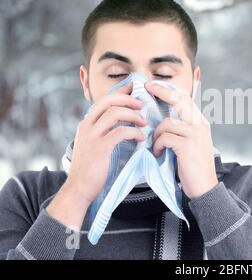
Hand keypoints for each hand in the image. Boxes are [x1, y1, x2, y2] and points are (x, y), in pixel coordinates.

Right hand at [47, 82, 146, 228]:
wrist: (79, 189)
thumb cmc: (90, 169)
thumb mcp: (93, 145)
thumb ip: (103, 132)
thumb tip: (122, 123)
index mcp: (86, 123)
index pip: (103, 100)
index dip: (120, 93)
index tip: (134, 90)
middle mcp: (87, 126)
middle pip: (109, 101)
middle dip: (128, 99)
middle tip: (142, 105)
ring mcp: (92, 136)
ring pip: (115, 113)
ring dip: (133, 115)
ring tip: (144, 123)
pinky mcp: (100, 147)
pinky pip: (120, 132)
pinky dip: (134, 132)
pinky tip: (140, 137)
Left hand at [145, 82, 217, 199]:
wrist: (205, 187)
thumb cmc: (194, 167)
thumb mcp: (192, 143)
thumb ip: (182, 129)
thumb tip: (163, 119)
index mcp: (201, 123)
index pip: (186, 99)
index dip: (169, 90)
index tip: (154, 86)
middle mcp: (200, 125)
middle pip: (179, 100)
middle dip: (161, 92)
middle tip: (147, 88)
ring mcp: (195, 134)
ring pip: (167, 122)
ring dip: (156, 134)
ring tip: (156, 146)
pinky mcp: (187, 145)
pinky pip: (165, 137)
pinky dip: (158, 145)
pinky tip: (159, 153)